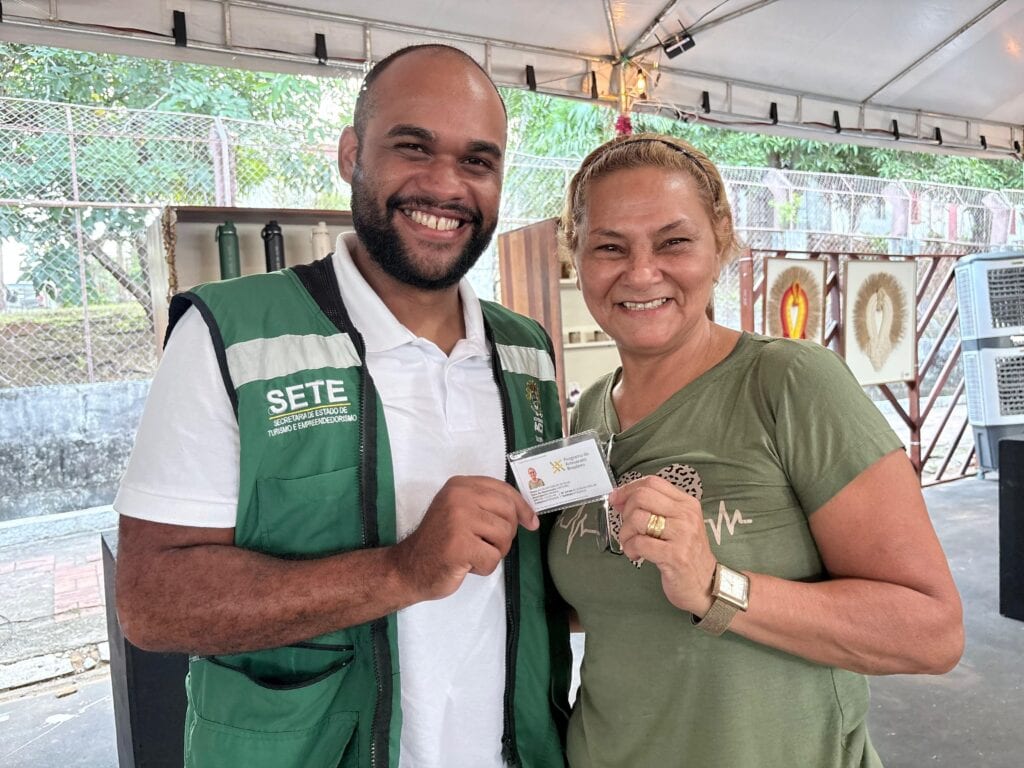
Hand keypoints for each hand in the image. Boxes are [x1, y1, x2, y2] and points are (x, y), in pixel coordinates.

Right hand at [391, 476, 538, 600]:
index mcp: (460, 485)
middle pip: (508, 513)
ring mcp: (458, 519)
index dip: (522, 507)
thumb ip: (488, 506)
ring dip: (494, 552)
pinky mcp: (460, 545)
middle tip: (486, 545)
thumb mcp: (461, 511)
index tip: (531, 522)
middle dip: (505, 534)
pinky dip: (483, 568)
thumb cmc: (440, 542)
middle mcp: (459, 496)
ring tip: (472, 553)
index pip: (504, 490)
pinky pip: (493, 559)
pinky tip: (465, 565)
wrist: (409, 567)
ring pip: (504, 536)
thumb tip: (529, 515)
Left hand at [613, 475, 716, 614]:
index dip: (628, 489)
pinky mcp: (675, 555)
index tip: (616, 499)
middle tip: (628, 528)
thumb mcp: (677, 524)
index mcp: (687, 503)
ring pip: (637, 518)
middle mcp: (686, 515)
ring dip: (626, 533)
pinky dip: (630, 549)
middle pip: (642, 496)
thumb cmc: (686, 553)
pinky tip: (636, 555)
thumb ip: (654, 509)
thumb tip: (621, 499)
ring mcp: (682, 534)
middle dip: (625, 511)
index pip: (652, 482)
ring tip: (631, 544)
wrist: (706, 585)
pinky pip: (639, 543)